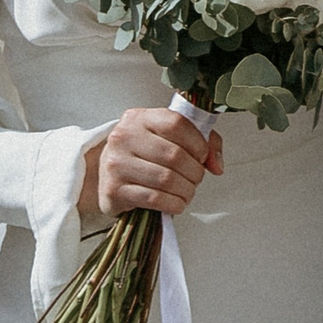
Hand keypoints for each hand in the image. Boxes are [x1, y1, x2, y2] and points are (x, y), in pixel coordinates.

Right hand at [78, 108, 223, 217]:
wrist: (106, 177)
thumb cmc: (143, 156)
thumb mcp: (169, 139)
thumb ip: (202, 142)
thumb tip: (216, 165)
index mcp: (139, 118)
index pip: (176, 123)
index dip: (197, 142)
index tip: (202, 155)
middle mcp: (123, 137)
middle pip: (174, 155)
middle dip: (194, 172)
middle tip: (195, 179)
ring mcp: (116, 164)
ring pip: (166, 179)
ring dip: (186, 190)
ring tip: (187, 192)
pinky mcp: (114, 190)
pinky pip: (155, 199)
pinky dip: (174, 204)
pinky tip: (176, 203)